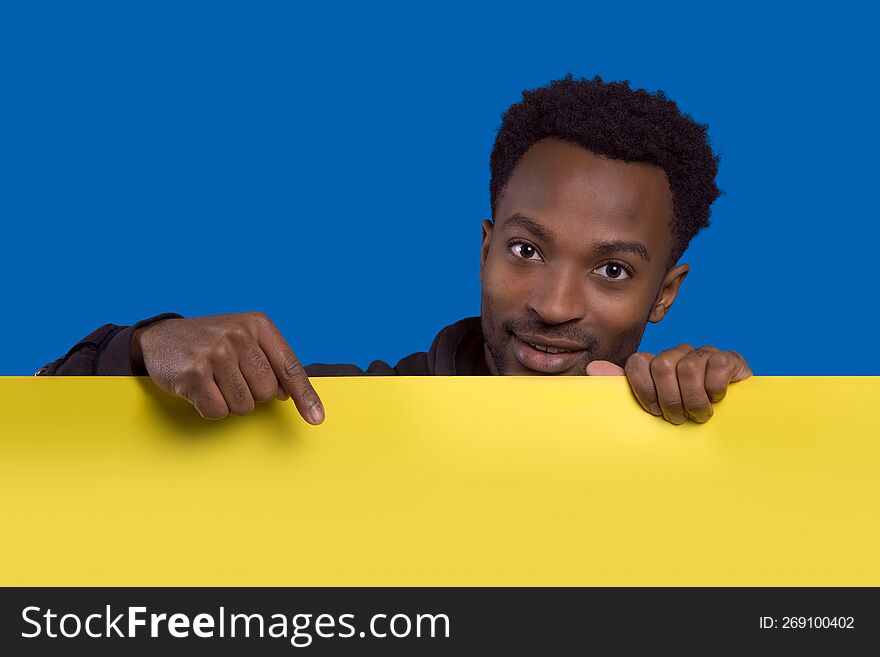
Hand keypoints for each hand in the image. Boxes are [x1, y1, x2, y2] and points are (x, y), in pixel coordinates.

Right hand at [132, 312, 323, 422]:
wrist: (161, 337)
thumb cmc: (211, 342)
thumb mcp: (245, 338)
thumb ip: (271, 362)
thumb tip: (290, 395)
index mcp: (258, 325)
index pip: (290, 367)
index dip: (305, 396)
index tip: (317, 418)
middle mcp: (238, 335)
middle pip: (267, 392)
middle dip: (252, 394)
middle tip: (232, 378)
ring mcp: (215, 353)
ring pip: (244, 406)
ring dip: (230, 402)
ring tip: (215, 381)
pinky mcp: (193, 374)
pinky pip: (217, 412)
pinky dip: (210, 408)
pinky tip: (200, 389)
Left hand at [585, 344, 751, 423]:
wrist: (728, 428)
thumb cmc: (684, 420)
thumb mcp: (652, 410)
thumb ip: (622, 389)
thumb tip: (592, 368)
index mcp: (656, 365)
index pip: (637, 362)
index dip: (644, 390)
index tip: (655, 412)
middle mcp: (678, 354)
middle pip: (662, 365)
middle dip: (671, 400)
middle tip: (680, 419)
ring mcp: (704, 354)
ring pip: (689, 367)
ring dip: (694, 399)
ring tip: (700, 415)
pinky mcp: (729, 359)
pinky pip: (717, 364)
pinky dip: (716, 388)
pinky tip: (718, 398)